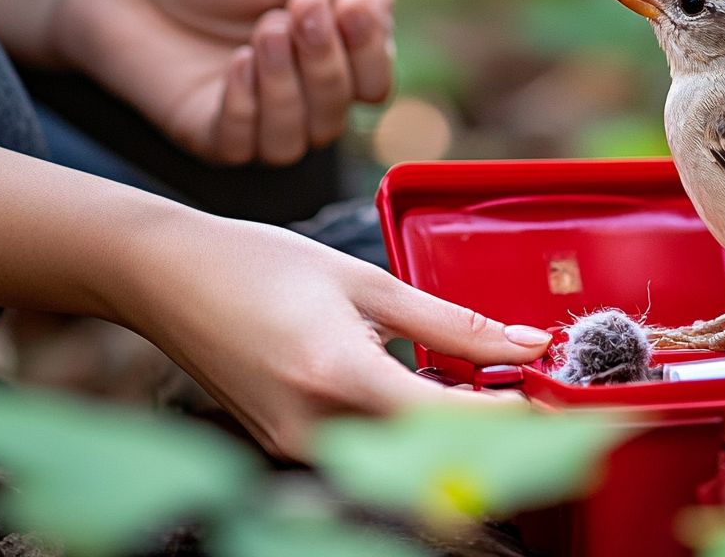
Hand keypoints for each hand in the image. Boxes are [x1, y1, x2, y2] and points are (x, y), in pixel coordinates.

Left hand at [56, 0, 394, 164]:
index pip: (373, 83)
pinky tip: (234, 64)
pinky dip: (247, 105)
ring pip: (299, 140)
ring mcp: (253, 124)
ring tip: (263, 32)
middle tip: (299, 9)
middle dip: (327, 62)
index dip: (370, 53)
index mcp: (323, 59)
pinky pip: (246, 146)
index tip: (350, 5)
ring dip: (288, 86)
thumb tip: (379, 9)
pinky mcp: (208, 139)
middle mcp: (295, 100)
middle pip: (340, 113)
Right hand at [125, 214, 552, 456]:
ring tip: (490, 394)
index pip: (448, 423)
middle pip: (428, 455)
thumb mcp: (365, 281)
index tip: (556, 404)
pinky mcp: (287, 446)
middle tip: (533, 402)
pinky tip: (430, 394)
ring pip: (398, 460)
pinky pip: (365, 451)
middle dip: (491, 437)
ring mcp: (296, 447)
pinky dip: (407, 431)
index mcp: (338, 376)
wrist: (167, 278)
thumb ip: (450, 322)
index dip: (512, 421)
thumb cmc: (260, 264)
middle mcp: (315, 428)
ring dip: (451, 436)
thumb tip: (524, 344)